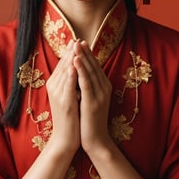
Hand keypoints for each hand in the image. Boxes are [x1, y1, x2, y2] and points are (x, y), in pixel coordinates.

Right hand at [46, 40, 79, 153]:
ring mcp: (58, 94)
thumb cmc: (70, 119)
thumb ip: (70, 84)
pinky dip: (72, 73)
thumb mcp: (69, 97)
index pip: (63, 64)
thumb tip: (77, 70)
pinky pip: (68, 84)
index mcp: (54, 85)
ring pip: (65, 71)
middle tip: (78, 38)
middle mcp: (54, 87)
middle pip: (63, 65)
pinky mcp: (64, 101)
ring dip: (71, 57)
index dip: (70, 52)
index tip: (77, 40)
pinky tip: (76, 64)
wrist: (66, 139)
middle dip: (71, 51)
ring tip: (77, 45)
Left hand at [73, 40, 112, 154]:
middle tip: (77, 39)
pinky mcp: (92, 101)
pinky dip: (80, 71)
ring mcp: (99, 95)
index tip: (79, 42)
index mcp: (104, 87)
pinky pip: (85, 82)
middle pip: (93, 66)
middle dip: (84, 52)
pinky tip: (74, 61)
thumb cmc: (89, 121)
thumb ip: (88, 87)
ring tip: (75, 45)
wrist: (95, 139)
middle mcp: (104, 88)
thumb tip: (80, 74)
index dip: (87, 54)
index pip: (95, 66)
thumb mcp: (90, 100)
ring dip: (82, 57)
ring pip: (90, 71)